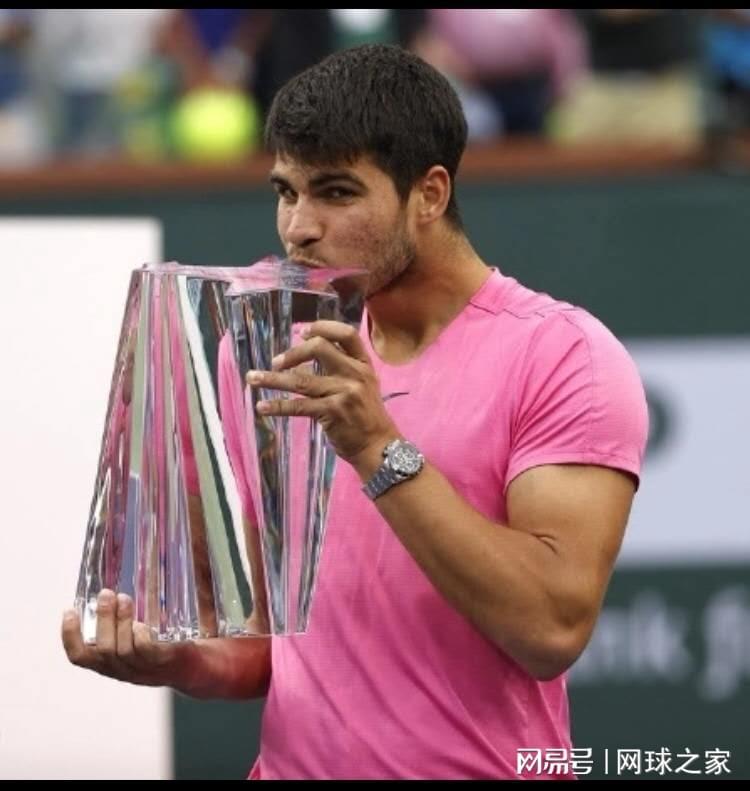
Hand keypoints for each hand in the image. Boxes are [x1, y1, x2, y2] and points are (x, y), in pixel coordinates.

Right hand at [62, 589, 189, 687]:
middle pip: (103, 650)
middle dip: (103, 619)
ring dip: (121, 622)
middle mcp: (122, 670)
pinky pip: (145, 651)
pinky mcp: (162, 662)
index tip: (70, 611)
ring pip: (122, 650)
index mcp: (109, 664)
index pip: (80, 657)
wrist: (195, 665)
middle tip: (106, 594)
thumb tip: (108, 590)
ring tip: (124, 599)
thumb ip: (119, 620)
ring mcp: (142, 669)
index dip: (70, 636)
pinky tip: (142, 623)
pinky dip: (140, 635)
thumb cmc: (160, 645)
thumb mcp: (133, 637)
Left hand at [245, 320, 397, 464]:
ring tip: (252, 378)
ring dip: (273, 380)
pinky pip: (299, 406)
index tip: (302, 332)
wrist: (379, 447)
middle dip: (293, 353)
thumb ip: (341, 369)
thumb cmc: (366, 417)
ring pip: (302, 380)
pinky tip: (262, 407)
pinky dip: (277, 406)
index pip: (346, 334)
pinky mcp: (332, 412)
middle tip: (275, 363)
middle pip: (320, 348)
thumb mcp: (363, 385)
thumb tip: (302, 359)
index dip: (323, 328)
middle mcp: (355, 374)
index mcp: (363, 364)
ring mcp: (344, 393)